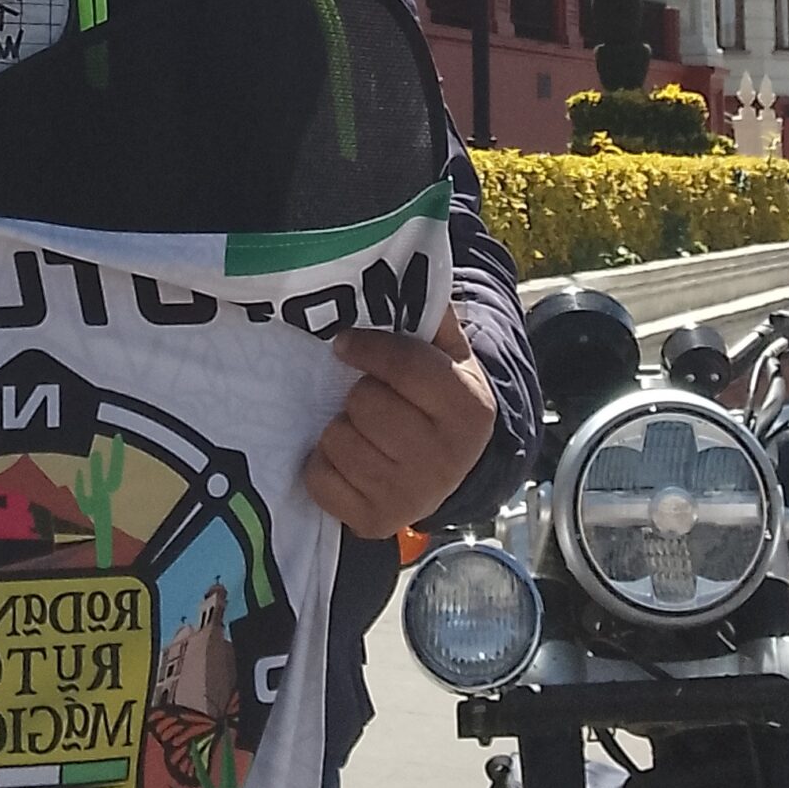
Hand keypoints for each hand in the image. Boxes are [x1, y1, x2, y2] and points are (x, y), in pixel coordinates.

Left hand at [303, 306, 497, 540]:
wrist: (451, 471)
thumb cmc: (439, 401)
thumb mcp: (450, 356)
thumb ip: (430, 315)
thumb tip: (404, 266)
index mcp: (469, 409)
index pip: (403, 365)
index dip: (366, 347)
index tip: (345, 344)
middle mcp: (444, 459)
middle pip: (364, 402)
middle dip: (359, 393)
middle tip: (373, 398)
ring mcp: (409, 496)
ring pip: (337, 439)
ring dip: (340, 427)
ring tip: (363, 430)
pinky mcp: (374, 521)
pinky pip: (319, 477)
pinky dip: (323, 464)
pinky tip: (350, 460)